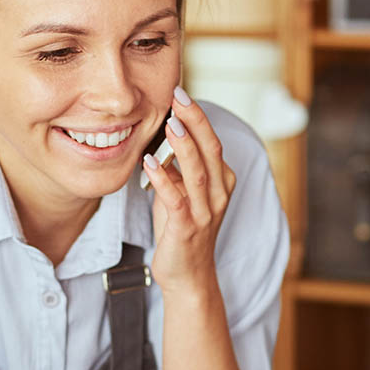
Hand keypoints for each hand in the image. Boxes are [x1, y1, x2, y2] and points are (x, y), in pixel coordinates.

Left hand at [142, 88, 235, 295]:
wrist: (188, 277)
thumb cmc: (182, 232)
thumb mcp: (181, 194)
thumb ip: (176, 169)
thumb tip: (161, 140)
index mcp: (221, 182)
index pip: (212, 142)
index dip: (197, 117)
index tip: (180, 92)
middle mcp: (218, 194)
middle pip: (210, 150)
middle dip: (195, 120)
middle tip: (178, 94)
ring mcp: (205, 212)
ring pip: (197, 172)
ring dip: (183, 145)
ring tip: (169, 122)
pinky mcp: (186, 228)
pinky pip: (176, 199)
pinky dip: (163, 178)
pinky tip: (149, 161)